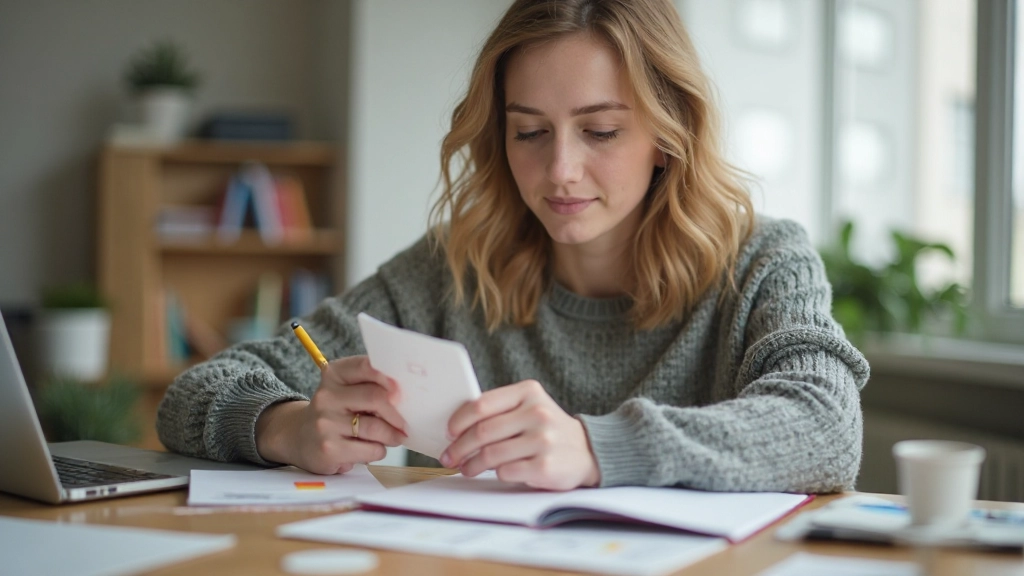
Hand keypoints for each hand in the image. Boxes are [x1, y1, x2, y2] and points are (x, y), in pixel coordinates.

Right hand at [255, 356, 406, 474]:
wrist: (299, 437)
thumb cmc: (335, 411)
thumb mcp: (345, 390)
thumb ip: (371, 386)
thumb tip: (407, 395)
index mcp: (334, 374)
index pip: (366, 366)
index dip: (389, 377)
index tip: (403, 390)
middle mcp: (327, 396)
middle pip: (376, 398)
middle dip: (397, 413)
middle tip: (406, 424)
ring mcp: (325, 423)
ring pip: (375, 427)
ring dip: (392, 435)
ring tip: (396, 437)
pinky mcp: (329, 449)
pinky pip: (370, 449)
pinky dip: (379, 450)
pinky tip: (373, 448)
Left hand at [440, 380, 600, 490]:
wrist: (586, 451)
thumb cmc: (546, 429)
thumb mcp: (529, 407)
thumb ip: (499, 410)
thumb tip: (456, 426)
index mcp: (528, 392)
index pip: (482, 404)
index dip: (458, 420)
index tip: (449, 432)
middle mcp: (537, 413)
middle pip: (483, 431)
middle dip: (459, 447)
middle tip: (449, 456)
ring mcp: (543, 440)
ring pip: (491, 454)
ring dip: (471, 464)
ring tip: (466, 468)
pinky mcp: (545, 466)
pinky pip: (506, 471)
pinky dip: (496, 474)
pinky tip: (495, 473)